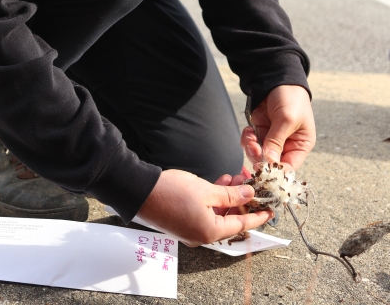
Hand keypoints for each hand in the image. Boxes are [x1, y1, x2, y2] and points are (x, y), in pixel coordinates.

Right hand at [137, 169, 273, 246]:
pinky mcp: (184, 221)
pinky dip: (215, 200)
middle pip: (230, 220)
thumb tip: (249, 194)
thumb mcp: (207, 190)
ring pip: (218, 214)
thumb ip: (231, 195)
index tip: (271, 210)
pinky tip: (220, 182)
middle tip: (250, 183)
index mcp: (210, 232)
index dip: (258, 216)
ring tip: (235, 177)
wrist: (141, 191)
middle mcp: (202, 235)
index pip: (242, 225)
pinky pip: (206, 212)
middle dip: (242, 201)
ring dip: (228, 198)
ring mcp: (192, 229)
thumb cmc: (173, 192)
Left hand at [241, 85, 315, 170]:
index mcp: (300, 145)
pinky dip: (247, 139)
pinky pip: (251, 143)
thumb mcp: (287, 119)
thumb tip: (269, 162)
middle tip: (253, 148)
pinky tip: (248, 130)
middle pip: (271, 163)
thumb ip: (277, 141)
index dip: (276, 171)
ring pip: (258, 154)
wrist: (277, 77)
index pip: (289, 167)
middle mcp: (286, 144)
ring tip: (250, 136)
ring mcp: (272, 138)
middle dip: (260, 158)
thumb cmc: (291, 97)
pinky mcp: (260, 130)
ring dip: (251, 148)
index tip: (264, 169)